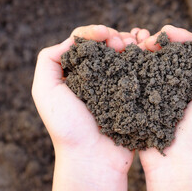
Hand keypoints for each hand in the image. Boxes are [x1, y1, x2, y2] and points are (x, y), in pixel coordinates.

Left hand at [32, 24, 148, 190]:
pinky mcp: (131, 96)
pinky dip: (143, 60)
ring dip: (131, 45)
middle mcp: (94, 76)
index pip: (84, 42)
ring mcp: (115, 86)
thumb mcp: (45, 91)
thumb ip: (48, 60)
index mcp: (74, 73)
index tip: (107, 35)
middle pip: (106, 45)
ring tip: (137, 46)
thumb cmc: (67, 126)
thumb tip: (73, 41)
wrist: (94, 157)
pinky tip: (146, 55)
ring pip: (124, 56)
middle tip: (123, 44)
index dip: (95, 32)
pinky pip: (138, 72)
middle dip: (115, 37)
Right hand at [139, 25, 191, 190]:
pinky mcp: (142, 101)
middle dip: (157, 41)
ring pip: (149, 62)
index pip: (188, 48)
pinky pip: (136, 78)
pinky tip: (126, 56)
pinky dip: (130, 64)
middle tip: (148, 41)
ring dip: (141, 50)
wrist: (179, 162)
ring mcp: (158, 92)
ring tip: (135, 45)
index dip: (178, 36)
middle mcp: (178, 83)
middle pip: (167, 52)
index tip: (166, 33)